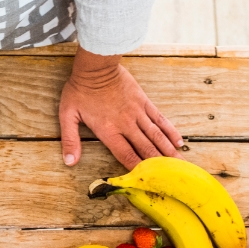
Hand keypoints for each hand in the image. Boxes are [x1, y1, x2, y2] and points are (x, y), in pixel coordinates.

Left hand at [59, 49, 182, 168]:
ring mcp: (137, 112)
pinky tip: (178, 141)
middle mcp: (126, 124)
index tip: (149, 182)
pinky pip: (160, 119)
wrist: (96, 66)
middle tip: (173, 179)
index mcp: (108, 131)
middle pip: (146, 149)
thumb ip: (70, 140)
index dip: (138, 169)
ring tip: (181, 165)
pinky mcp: (143, 102)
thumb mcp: (67, 115)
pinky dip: (170, 131)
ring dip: (169, 151)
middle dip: (160, 165)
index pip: (126, 155)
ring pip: (156, 136)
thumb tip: (69, 161)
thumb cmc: (80, 90)